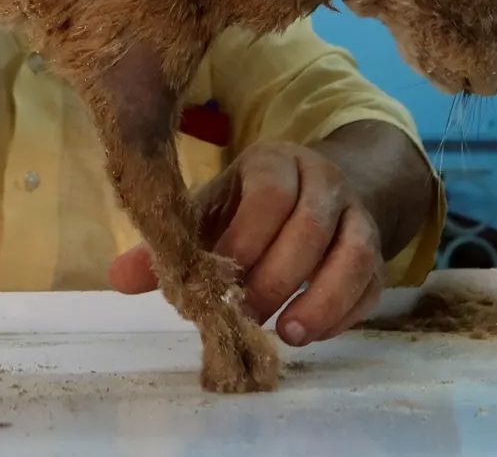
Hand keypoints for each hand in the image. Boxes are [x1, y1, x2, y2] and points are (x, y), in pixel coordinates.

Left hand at [108, 141, 384, 345]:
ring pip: (354, 255)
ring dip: (320, 300)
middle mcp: (323, 182)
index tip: (223, 276)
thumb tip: (118, 278)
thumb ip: (168, 244)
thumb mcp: (209, 212)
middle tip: (246, 314)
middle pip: (311, 226)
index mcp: (275, 162)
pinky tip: (310, 335)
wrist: (320, 194)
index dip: (247, 237)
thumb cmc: (249, 209)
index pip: (270, 191)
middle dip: (276, 277)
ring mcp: (357, 217)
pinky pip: (371, 285)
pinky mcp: (377, 257)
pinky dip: (343, 314)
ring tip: (286, 334)